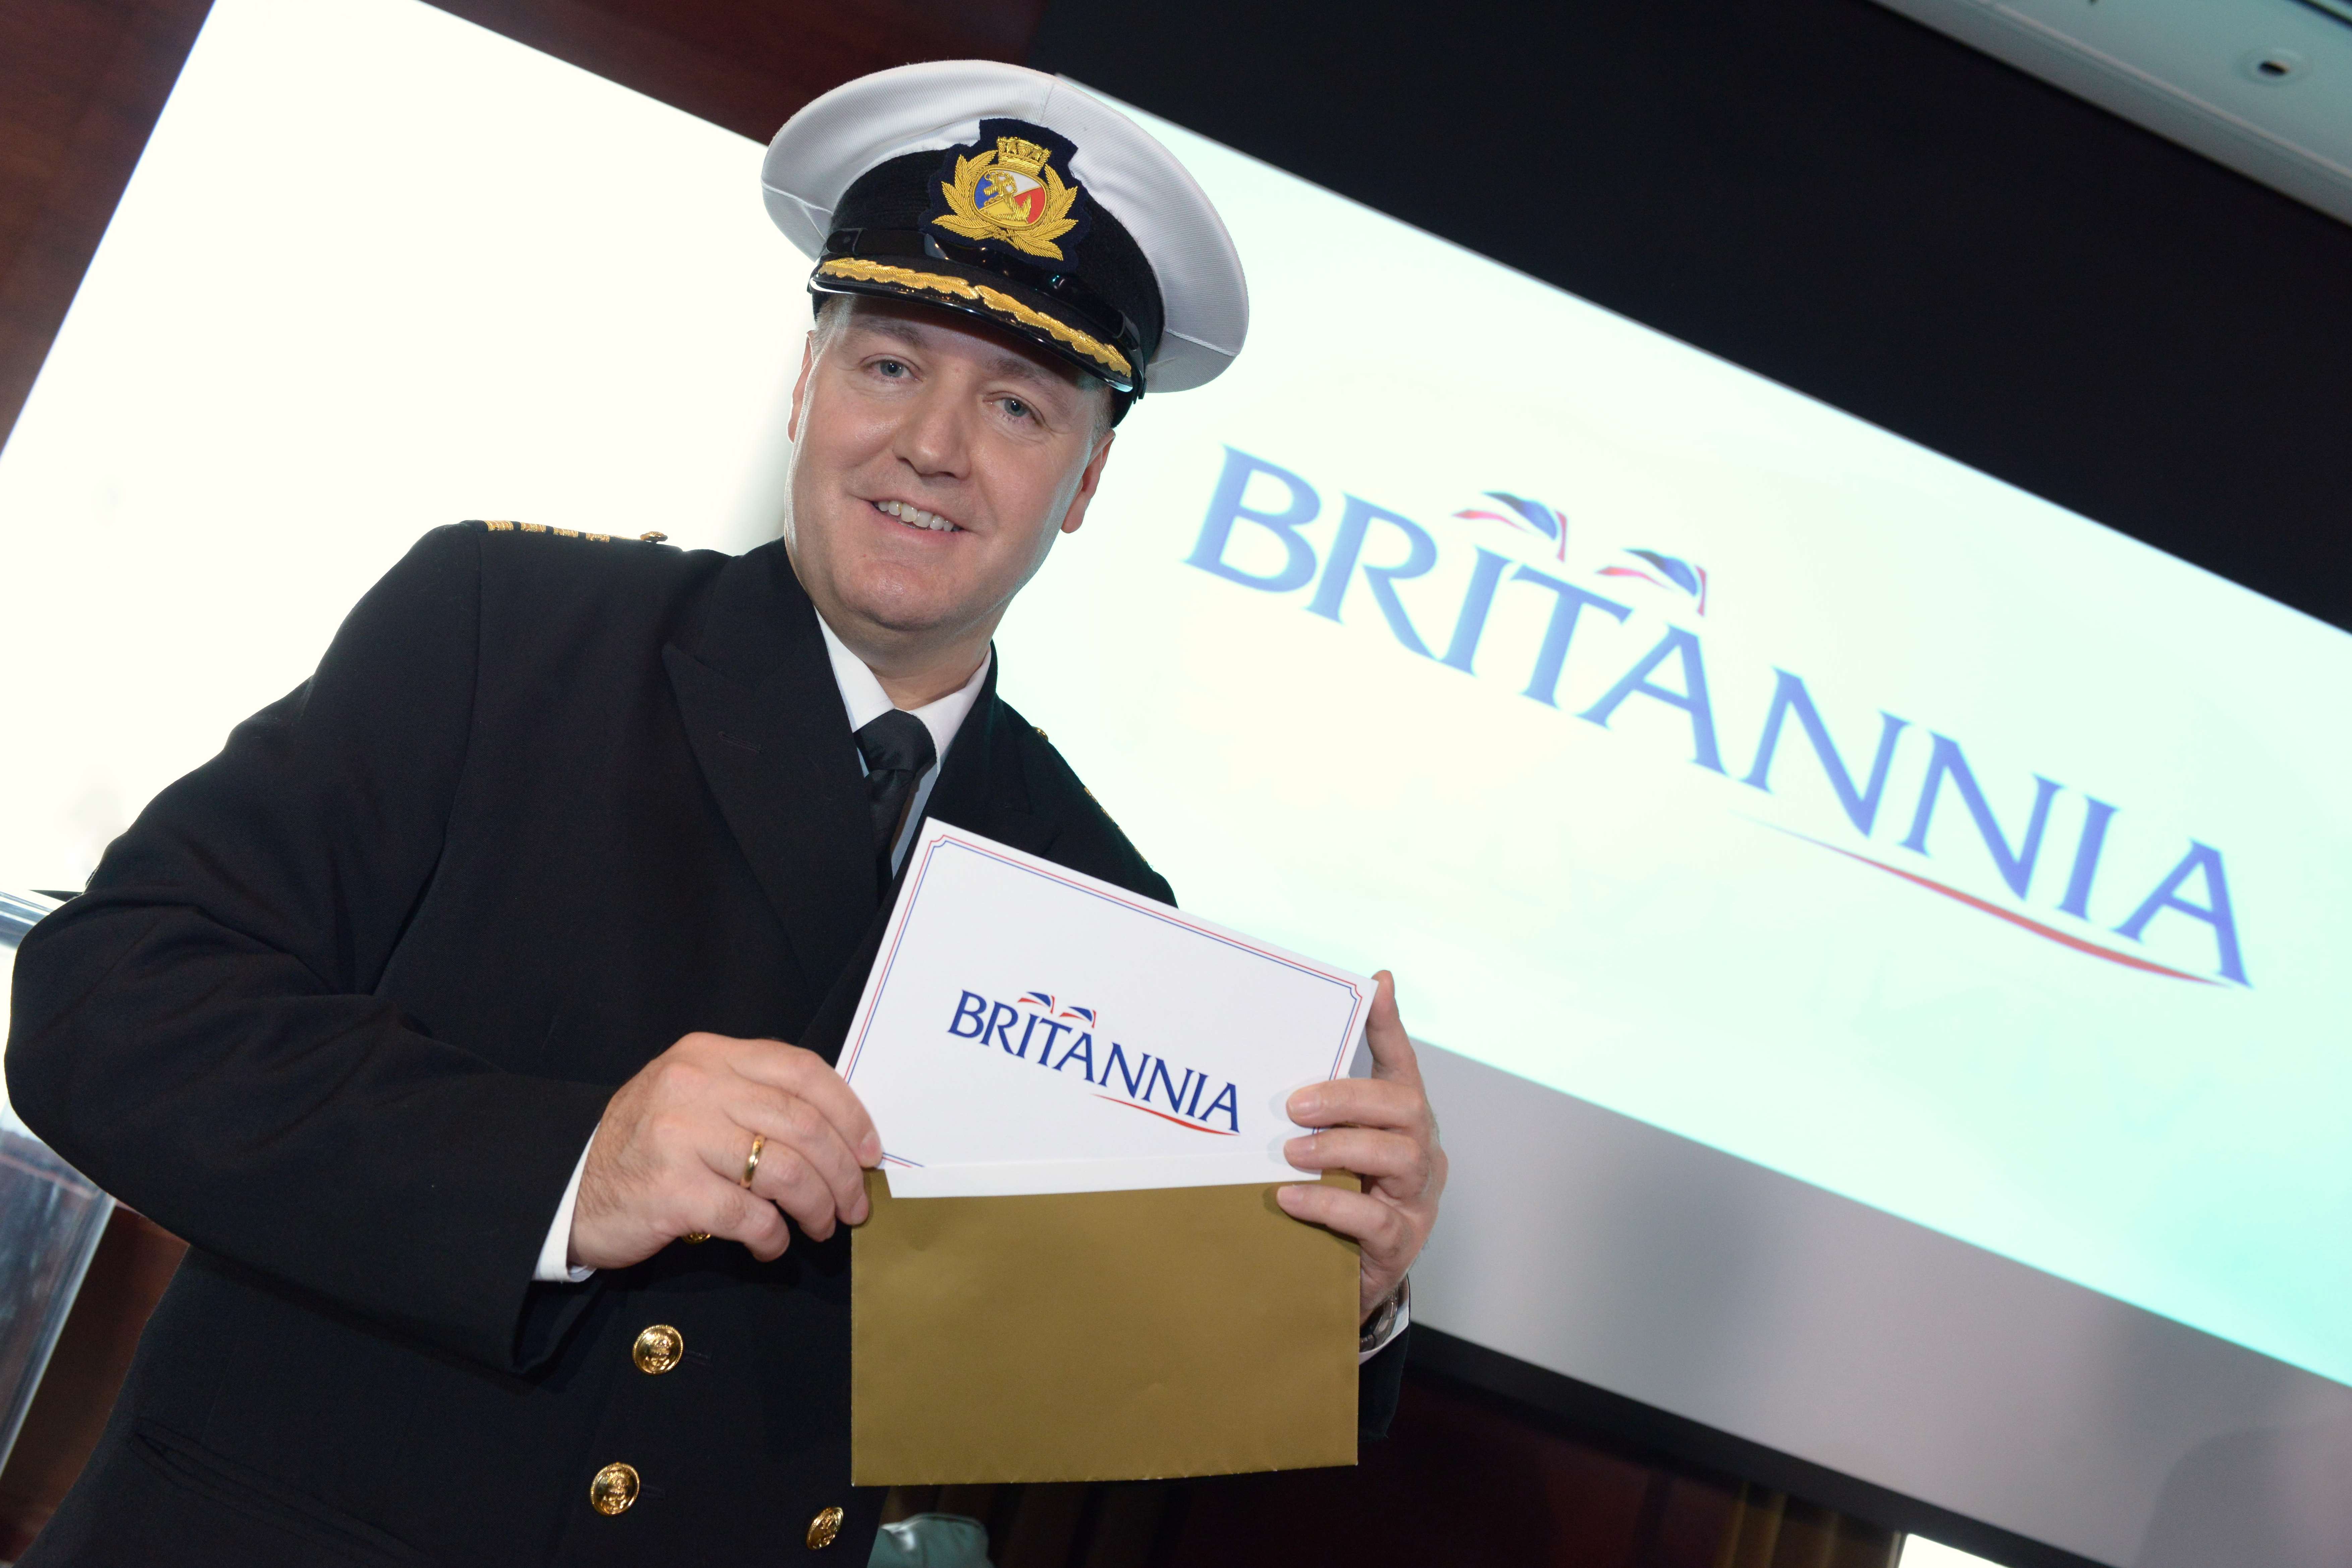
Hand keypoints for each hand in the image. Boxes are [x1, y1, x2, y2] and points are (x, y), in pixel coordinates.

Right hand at [570, 1031, 880, 1269]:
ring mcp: (681, 1136)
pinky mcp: (672, 1190)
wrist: (570, 1189)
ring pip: (785, 1170)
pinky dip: (774, 1237)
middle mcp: (695, 1085)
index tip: (869, 1151)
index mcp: (710, 1054)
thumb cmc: (648, 1146)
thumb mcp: (697, 1097)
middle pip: (803, 1124)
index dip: (849, 1112)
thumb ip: (755, 1096)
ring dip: (817, 1206)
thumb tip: (838, 1130)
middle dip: (842, 1171)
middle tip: (855, 1205)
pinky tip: (773, 1246)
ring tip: (821, 1227)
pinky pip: (750, 1215)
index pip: (802, 1070)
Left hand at [1276, 971, 1445, 1321]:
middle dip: (1349, 1098)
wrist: (1344, 1280)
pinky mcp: (1401, 1243)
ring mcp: (1417, 1199)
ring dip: (1340, 1149)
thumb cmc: (1338, 1201)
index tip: (1376, 985)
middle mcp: (1421, 1152)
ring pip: (1399, 1157)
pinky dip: (1328, 1205)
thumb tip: (1286, 1067)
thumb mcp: (1330, 1149)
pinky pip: (1373, 1218)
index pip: (1402, 1063)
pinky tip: (1290, 1199)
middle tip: (1294, 1107)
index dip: (1390, 1024)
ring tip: (1290, 1153)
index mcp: (1403, 1122)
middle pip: (1406, 1107)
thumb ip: (1320, 1108)